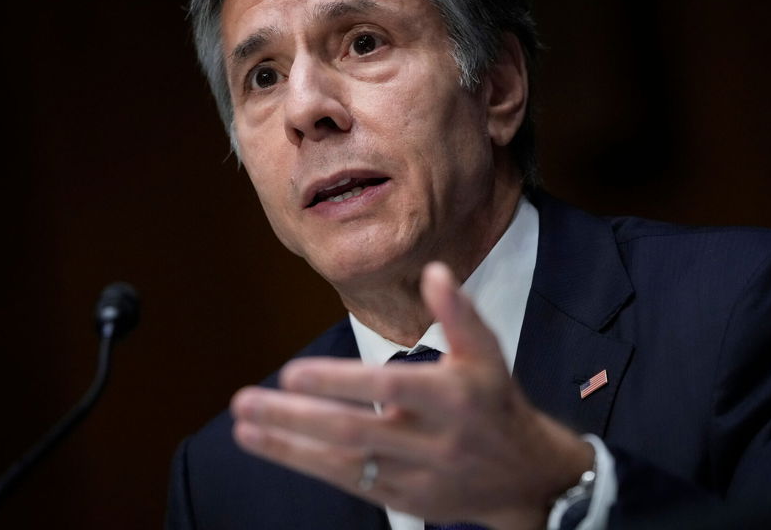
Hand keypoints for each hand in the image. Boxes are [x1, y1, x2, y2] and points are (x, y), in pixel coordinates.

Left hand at [230, 262, 593, 529]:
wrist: (526, 476)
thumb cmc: (495, 401)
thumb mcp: (487, 354)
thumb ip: (458, 314)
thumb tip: (435, 271)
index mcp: (453, 398)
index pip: (388, 389)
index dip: (339, 383)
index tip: (291, 374)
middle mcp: (433, 440)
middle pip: (354, 432)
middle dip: (295, 420)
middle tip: (245, 402)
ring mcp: (416, 475)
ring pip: (344, 464)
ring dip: (289, 446)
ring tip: (243, 427)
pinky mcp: (404, 499)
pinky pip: (350, 483)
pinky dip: (309, 464)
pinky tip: (272, 446)